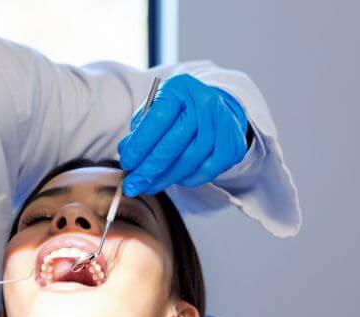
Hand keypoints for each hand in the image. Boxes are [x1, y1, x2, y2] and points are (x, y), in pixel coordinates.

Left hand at [119, 74, 249, 196]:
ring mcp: (223, 123)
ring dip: (166, 178)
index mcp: (180, 88)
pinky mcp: (233, 144)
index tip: (127, 163)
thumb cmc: (178, 112)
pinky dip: (187, 179)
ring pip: (191, 159)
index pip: (157, 118)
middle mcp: (205, 102)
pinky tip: (174, 180)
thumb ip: (139, 129)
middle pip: (175, 142)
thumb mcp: (155, 110)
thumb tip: (126, 152)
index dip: (140, 145)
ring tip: (148, 186)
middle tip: (133, 185)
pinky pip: (207, 170)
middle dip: (150, 168)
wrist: (215, 110)